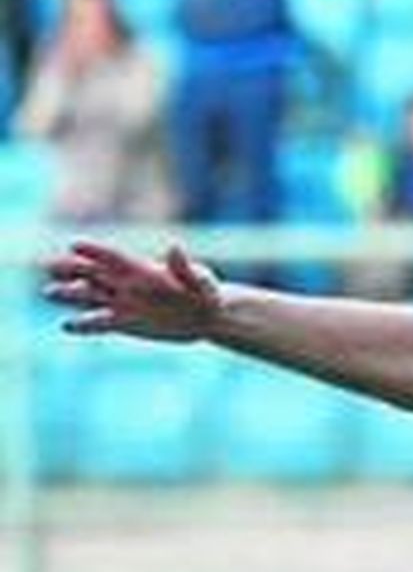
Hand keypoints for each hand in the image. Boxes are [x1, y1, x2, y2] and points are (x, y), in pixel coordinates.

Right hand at [45, 241, 222, 340]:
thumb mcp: (200, 280)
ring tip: (49, 293)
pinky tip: (67, 326)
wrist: (206, 317)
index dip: (95, 251)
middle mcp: (125, 283)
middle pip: (91, 273)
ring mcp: (122, 303)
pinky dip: (85, 325)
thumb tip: (175, 248)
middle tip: (47, 266)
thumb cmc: (205, 292)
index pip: (112, 256)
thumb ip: (185, 268)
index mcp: (140, 267)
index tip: (75, 245)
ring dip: (69, 295)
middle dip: (70, 269)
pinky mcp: (125, 323)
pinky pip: (100, 324)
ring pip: (89, 296)